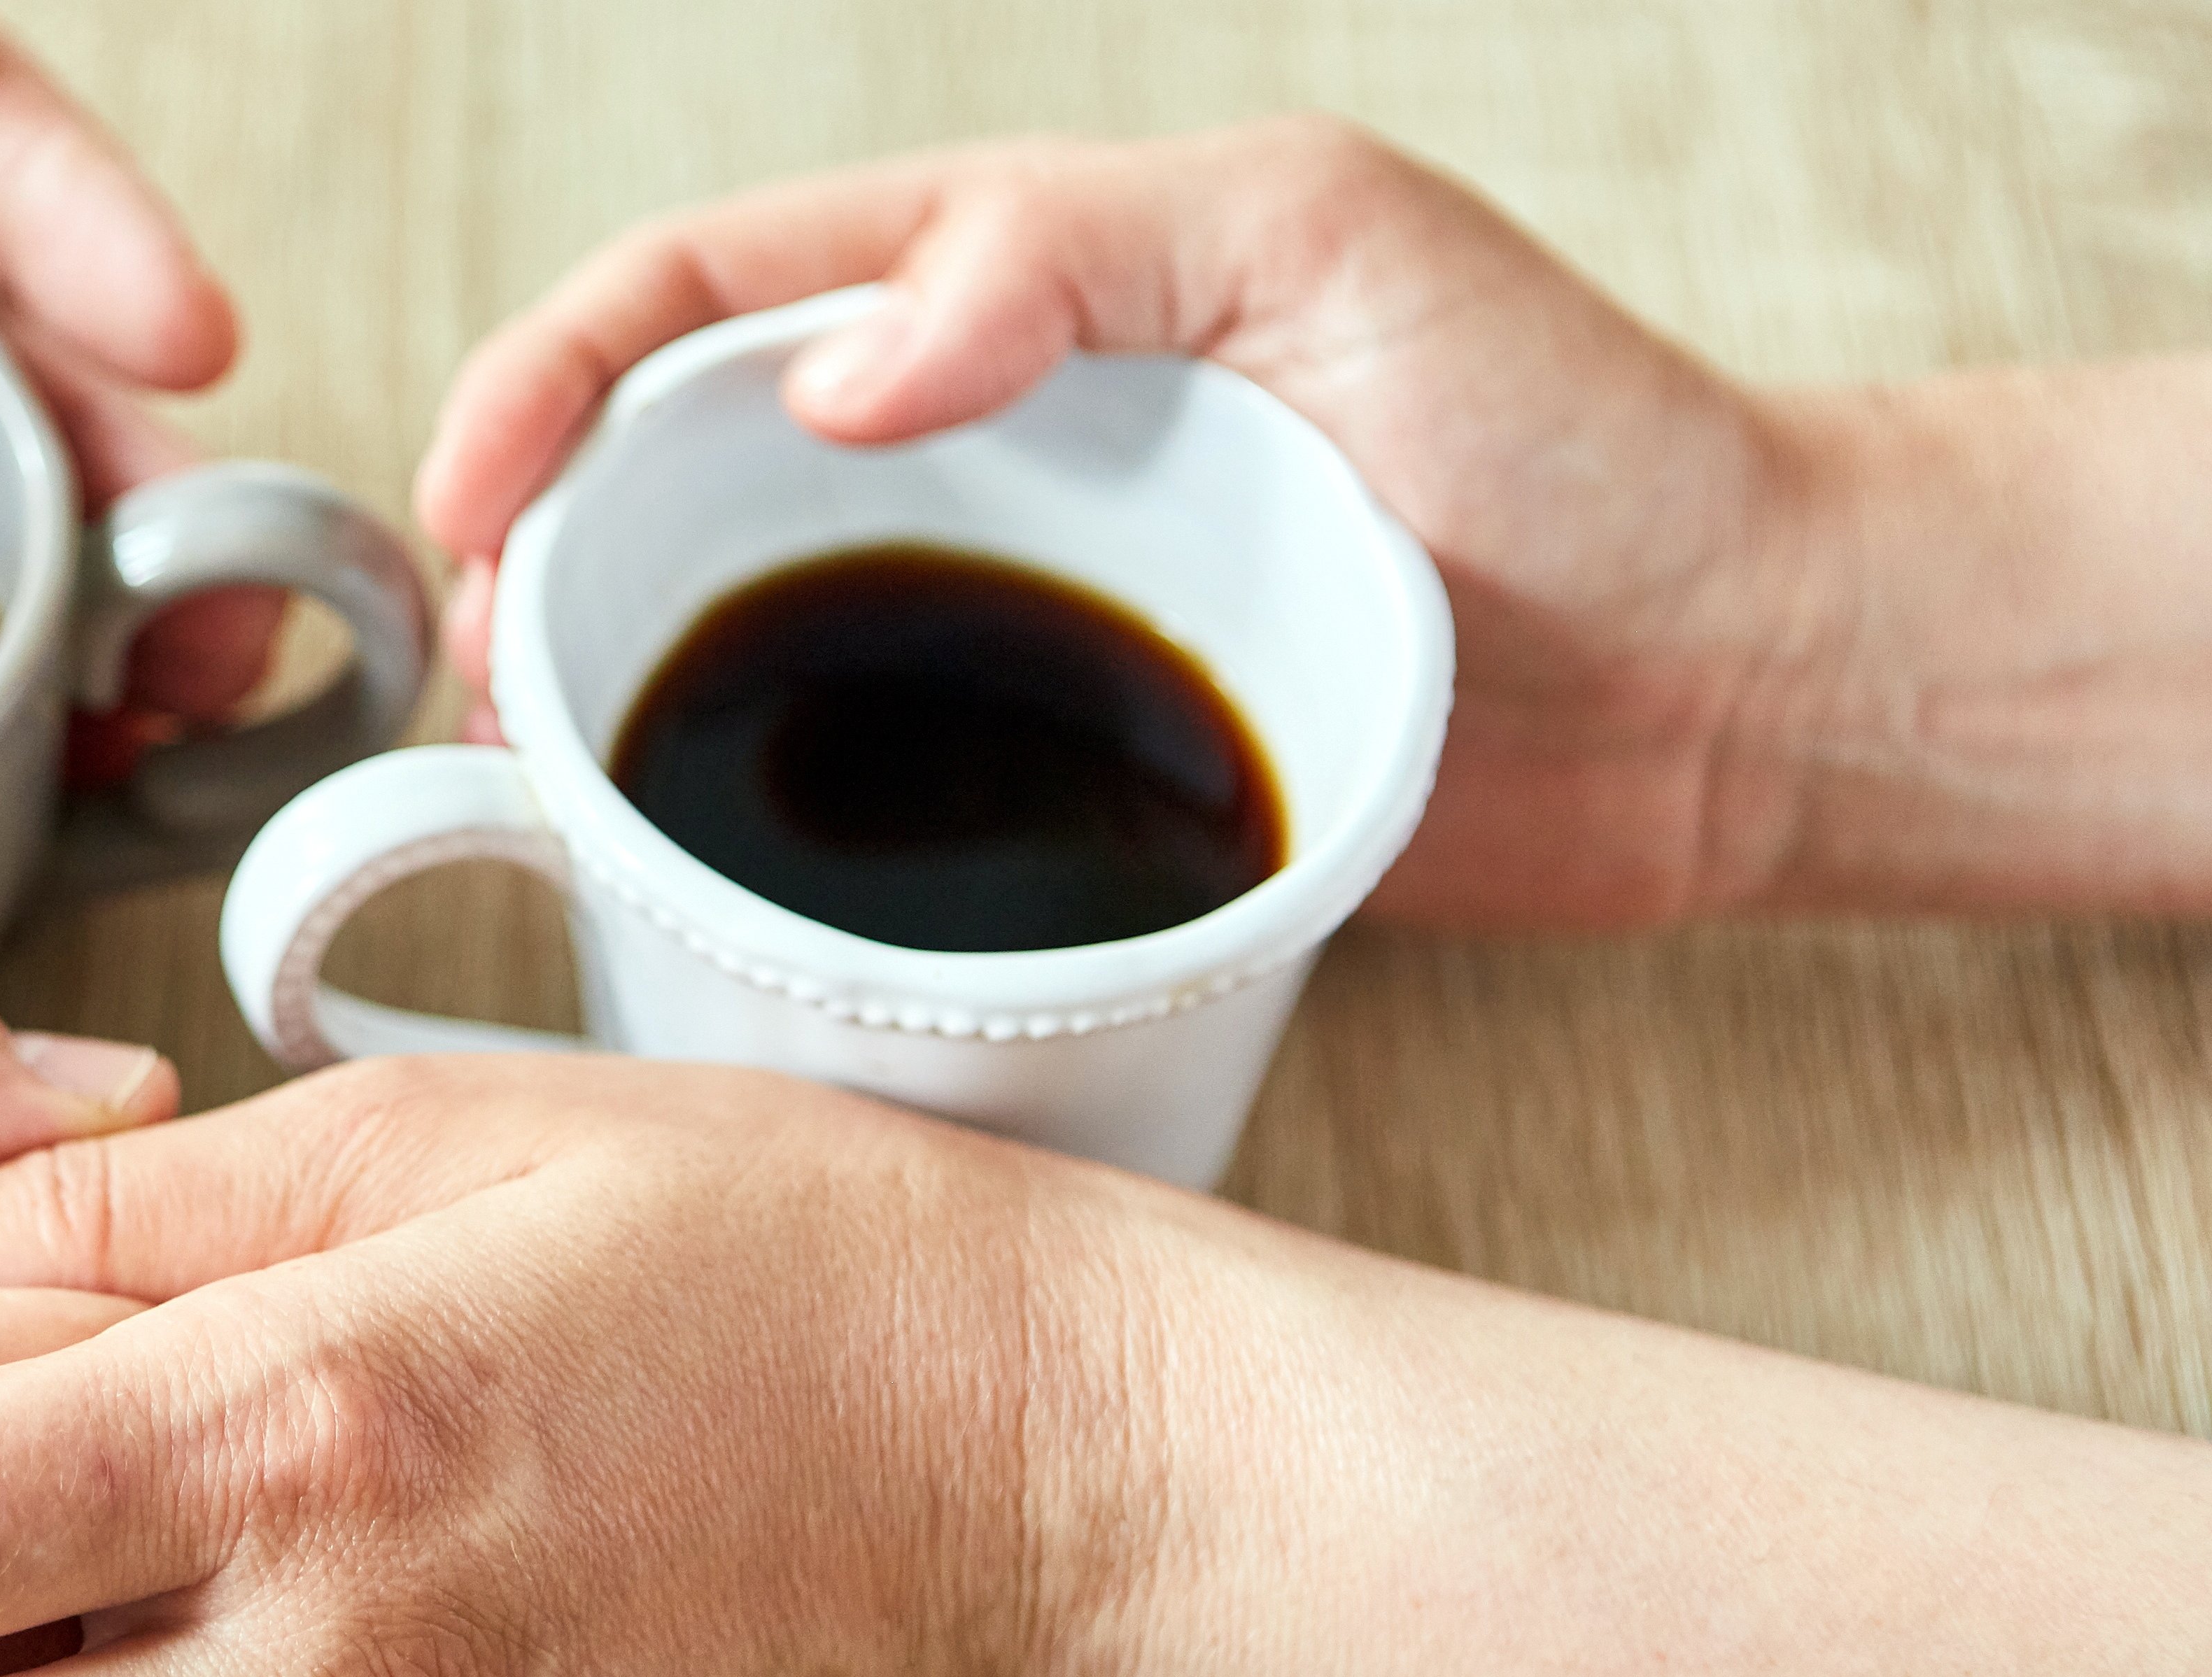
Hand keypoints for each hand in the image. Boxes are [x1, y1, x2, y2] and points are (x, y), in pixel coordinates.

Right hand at [415, 117, 1846, 931]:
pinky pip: (846, 790)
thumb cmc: (1581, 433)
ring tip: (529, 788)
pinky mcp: (1048, 774)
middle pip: (665, 462)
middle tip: (470, 680)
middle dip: (520, 550)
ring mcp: (1001, 608)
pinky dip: (732, 834)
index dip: (545, 379)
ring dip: (595, 696)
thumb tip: (827, 370)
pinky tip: (674, 895)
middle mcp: (977, 437)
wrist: (1744, 687)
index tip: (466, 505)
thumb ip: (1069, 255)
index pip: (700, 292)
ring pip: (726, 630)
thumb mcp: (1330, 246)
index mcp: (1010, 281)